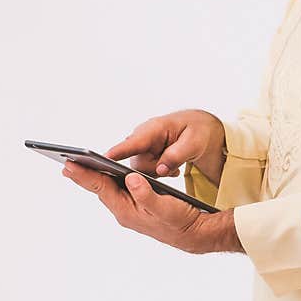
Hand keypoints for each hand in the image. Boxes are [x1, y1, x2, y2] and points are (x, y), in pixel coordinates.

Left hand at [61, 161, 242, 254]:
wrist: (194, 233)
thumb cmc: (181, 221)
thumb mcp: (165, 207)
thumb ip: (147, 194)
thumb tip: (131, 179)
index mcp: (127, 210)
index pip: (101, 188)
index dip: (84, 175)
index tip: (68, 165)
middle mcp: (124, 210)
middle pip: (99, 188)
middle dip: (83, 175)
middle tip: (66, 160)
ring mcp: (130, 209)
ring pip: (107, 189)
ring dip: (94, 177)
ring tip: (80, 163)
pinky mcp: (137, 206)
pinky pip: (117, 191)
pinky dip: (109, 180)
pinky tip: (106, 171)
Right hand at [105, 110, 225, 184]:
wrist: (197, 129)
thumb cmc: (196, 131)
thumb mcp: (194, 143)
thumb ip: (177, 155)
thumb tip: (160, 170)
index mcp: (153, 129)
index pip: (132, 142)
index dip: (117, 152)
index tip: (103, 159)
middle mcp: (141, 138)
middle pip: (136, 164)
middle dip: (153, 170)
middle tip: (173, 167)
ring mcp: (140, 148)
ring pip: (140, 171)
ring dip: (158, 171)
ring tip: (174, 164)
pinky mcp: (142, 156)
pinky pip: (145, 172)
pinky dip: (159, 172)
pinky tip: (171, 167)